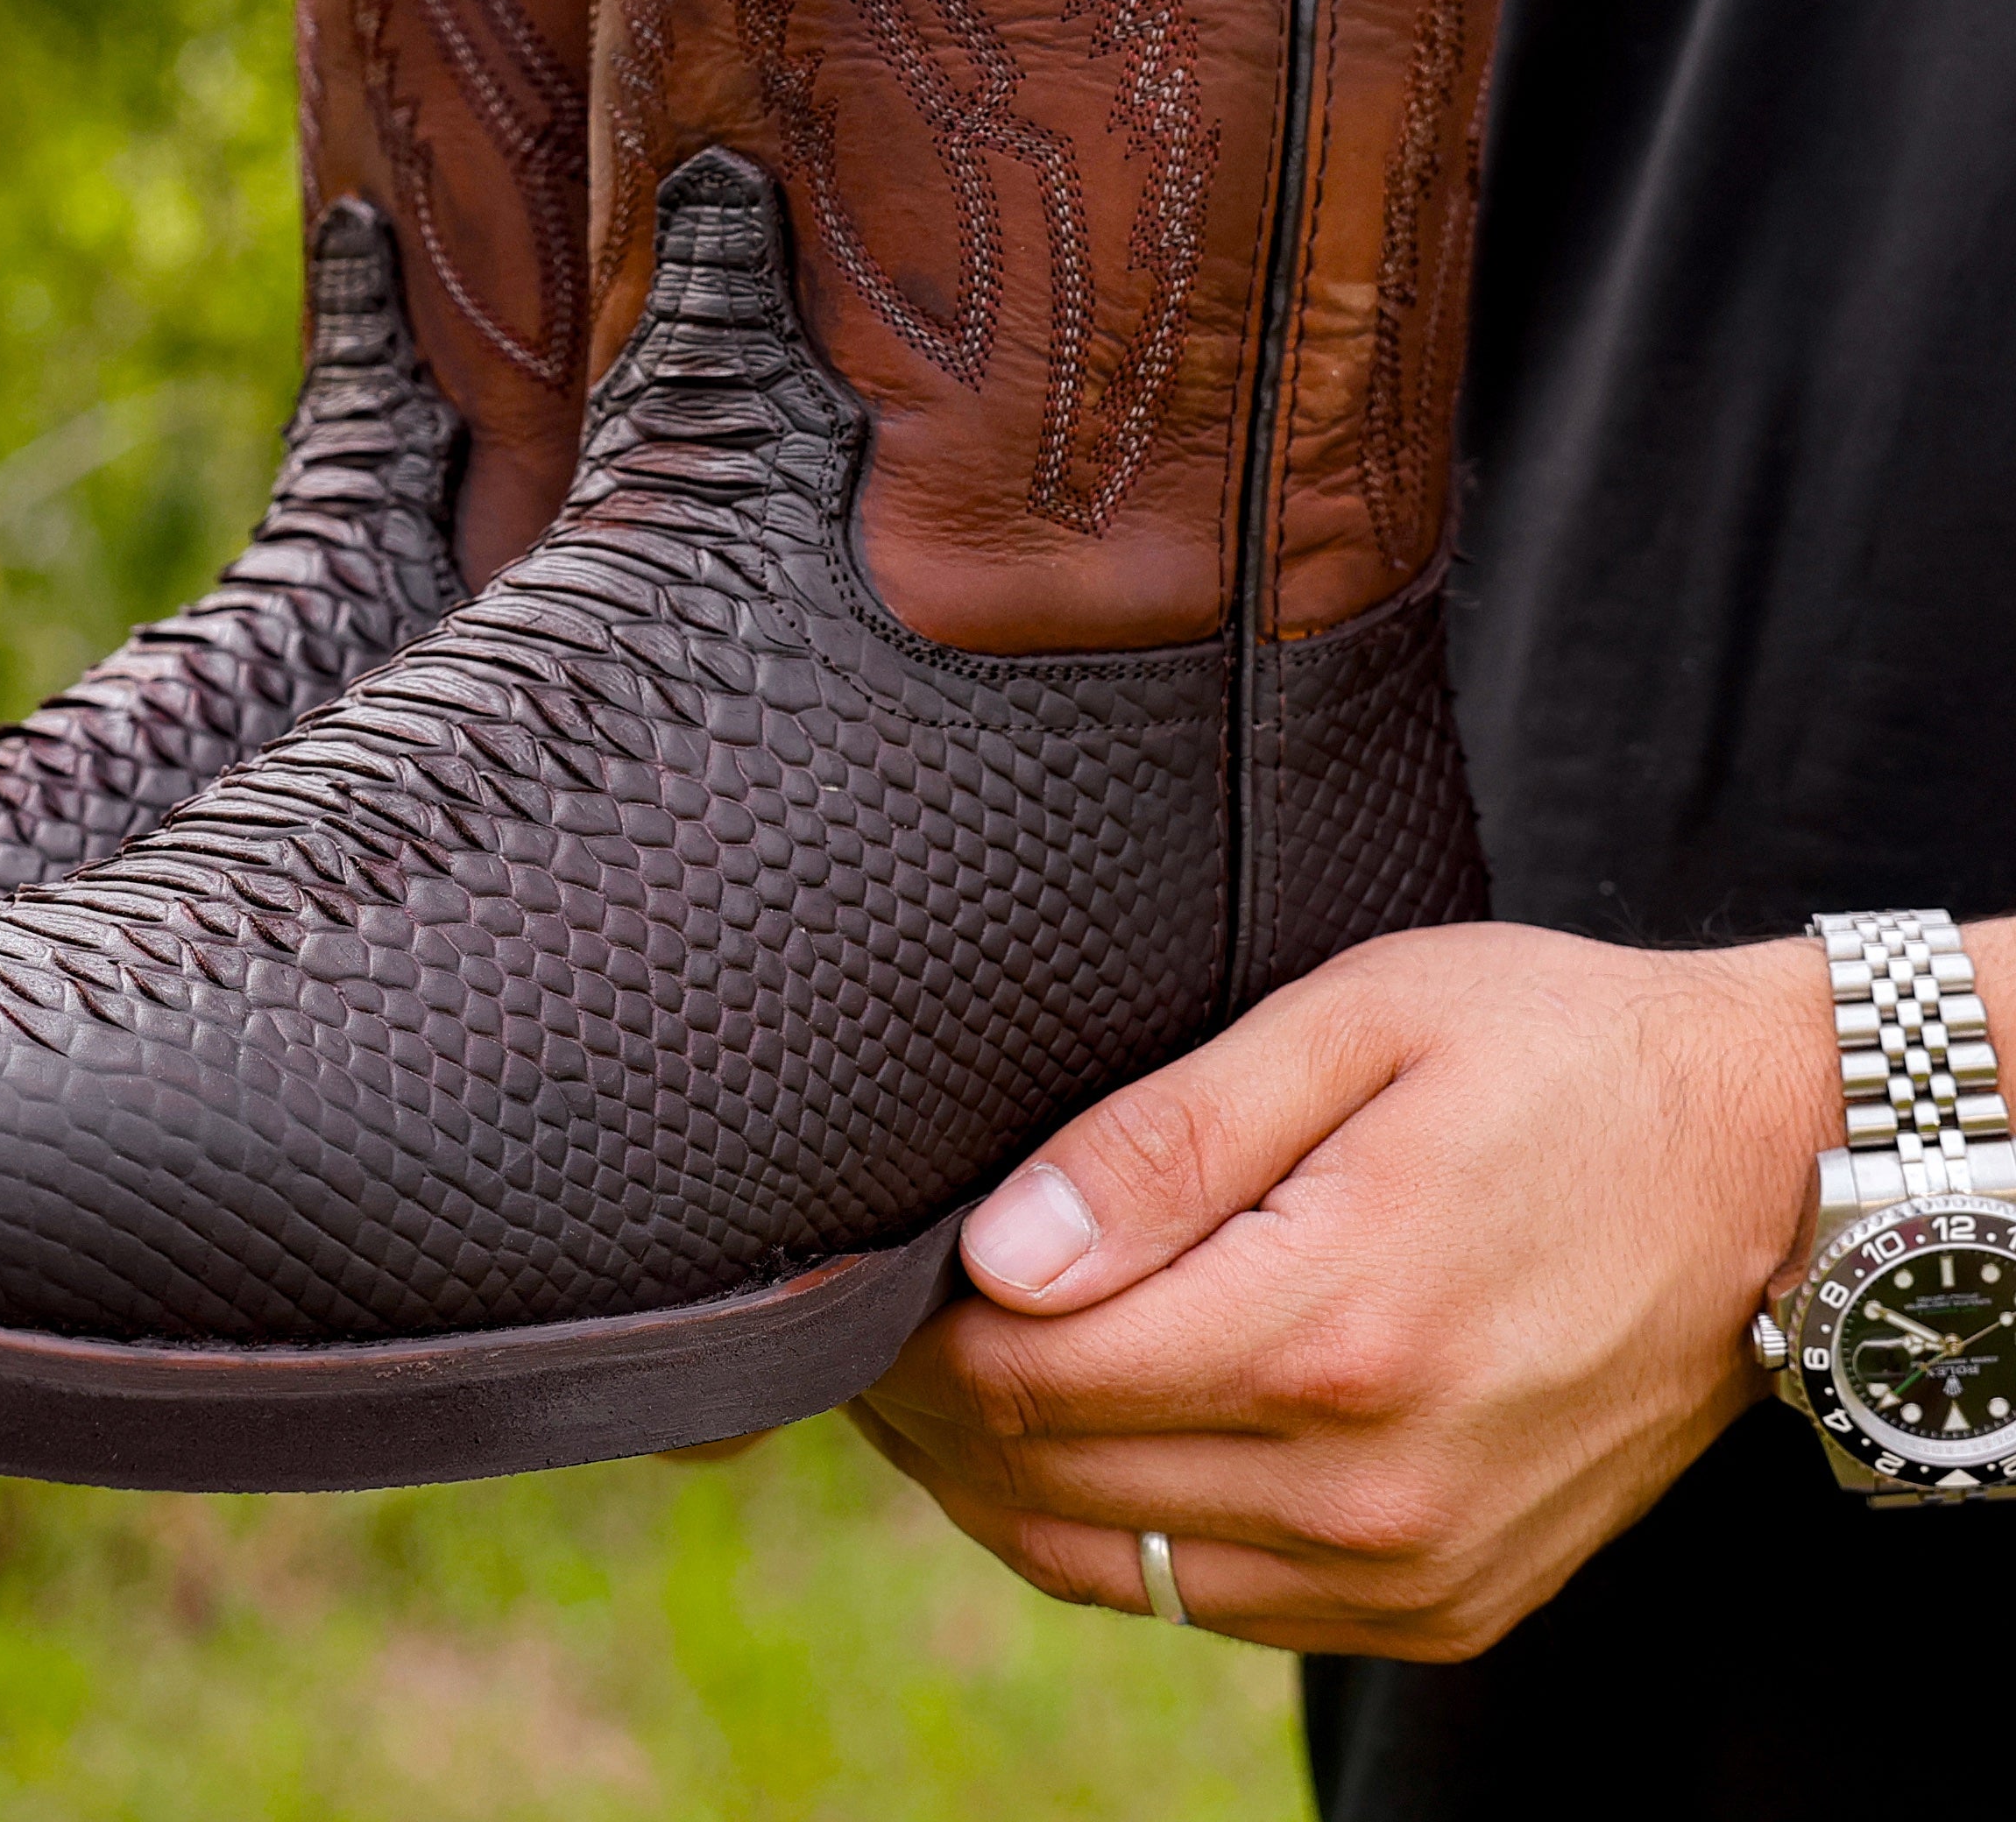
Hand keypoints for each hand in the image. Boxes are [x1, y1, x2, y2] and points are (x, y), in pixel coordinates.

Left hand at [854, 921, 1846, 1660]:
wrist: (1776, 1168)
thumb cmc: (1554, 1056)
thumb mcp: (1352, 1024)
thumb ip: (1162, 1142)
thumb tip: (995, 1254)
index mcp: (1334, 1331)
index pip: (1032, 1377)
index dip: (912, 1335)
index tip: (856, 1274)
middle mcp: (1374, 1487)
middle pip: (1052, 1486)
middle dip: (930, 1409)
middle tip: (865, 1323)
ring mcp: (1418, 1569)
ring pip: (1117, 1572)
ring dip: (1001, 1487)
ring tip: (936, 1382)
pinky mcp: (1452, 1603)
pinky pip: (1220, 1608)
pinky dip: (1118, 1537)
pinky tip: (1075, 1439)